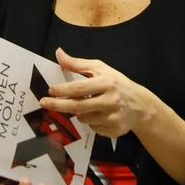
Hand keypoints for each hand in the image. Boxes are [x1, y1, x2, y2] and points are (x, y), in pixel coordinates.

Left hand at [41, 48, 157, 138]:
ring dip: (78, 112)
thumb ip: (78, 63)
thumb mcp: (100, 69)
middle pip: (78, 106)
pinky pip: (92, 128)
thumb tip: (58, 53)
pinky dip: (90, 121)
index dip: (63, 90)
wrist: (139, 105)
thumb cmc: (116, 83)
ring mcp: (113, 118)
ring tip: (88, 105)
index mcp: (107, 83)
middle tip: (44, 103)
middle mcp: (111, 101)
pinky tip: (99, 115)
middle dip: (58, 105)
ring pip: (83, 118)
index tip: (50, 91)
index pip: (80, 88)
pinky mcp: (114, 131)